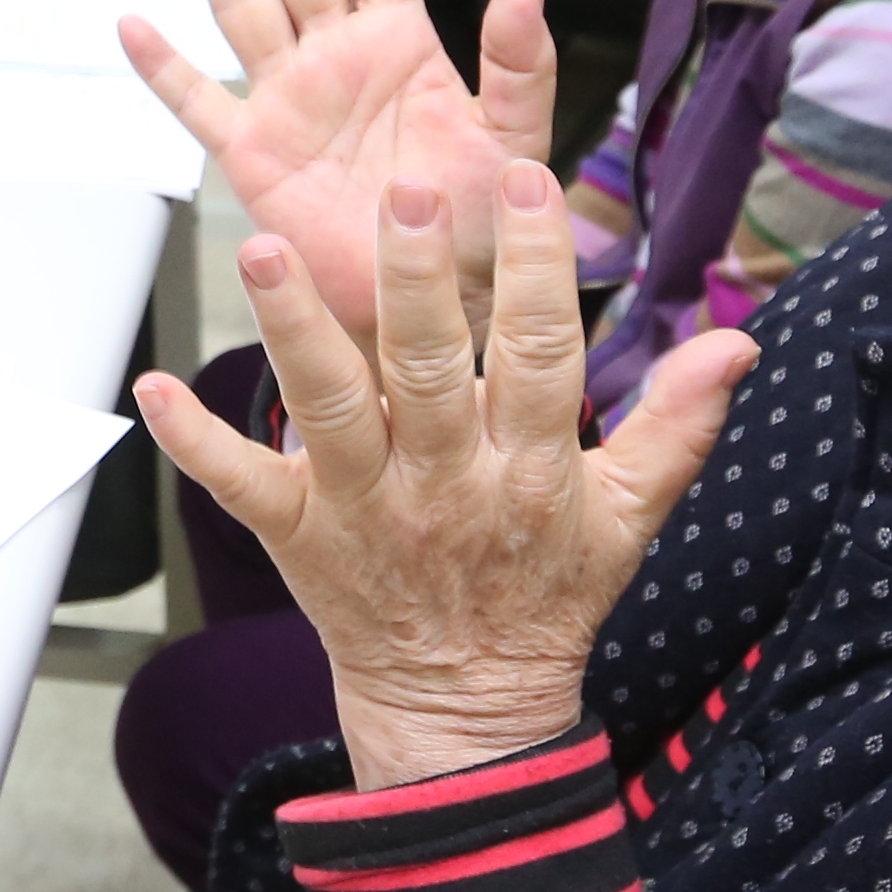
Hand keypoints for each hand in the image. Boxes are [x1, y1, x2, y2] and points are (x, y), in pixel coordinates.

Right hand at [115, 0, 555, 338]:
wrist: (439, 306)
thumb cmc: (483, 229)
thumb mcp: (514, 140)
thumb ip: (517, 63)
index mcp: (403, 46)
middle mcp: (338, 60)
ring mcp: (291, 102)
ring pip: (243, 9)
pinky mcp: (255, 157)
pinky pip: (201, 104)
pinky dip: (165, 68)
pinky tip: (135, 26)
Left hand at [135, 114, 750, 791]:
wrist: (466, 709)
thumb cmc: (547, 594)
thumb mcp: (630, 516)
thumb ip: (678, 423)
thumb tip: (739, 341)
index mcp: (530, 469)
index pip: (540, 356)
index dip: (537, 269)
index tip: (528, 182)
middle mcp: (444, 482)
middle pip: (427, 370)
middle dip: (416, 280)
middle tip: (404, 190)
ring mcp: (365, 509)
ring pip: (327, 408)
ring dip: (292, 329)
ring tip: (259, 252)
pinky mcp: (299, 535)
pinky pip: (240, 485)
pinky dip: (194, 441)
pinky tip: (152, 386)